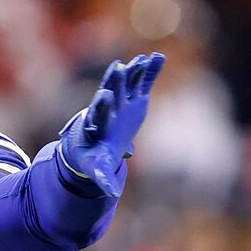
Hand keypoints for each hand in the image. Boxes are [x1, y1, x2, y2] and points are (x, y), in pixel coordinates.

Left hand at [57, 53, 164, 199]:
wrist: (95, 143)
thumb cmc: (93, 156)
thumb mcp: (97, 167)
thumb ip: (103, 177)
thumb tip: (111, 194)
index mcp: (96, 124)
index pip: (98, 113)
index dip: (102, 105)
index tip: (105, 95)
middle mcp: (107, 108)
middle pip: (110, 92)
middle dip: (114, 82)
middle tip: (119, 69)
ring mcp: (122, 100)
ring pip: (127, 83)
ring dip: (134, 71)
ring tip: (143, 59)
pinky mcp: (134, 98)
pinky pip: (143, 82)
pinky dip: (150, 71)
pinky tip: (158, 57)